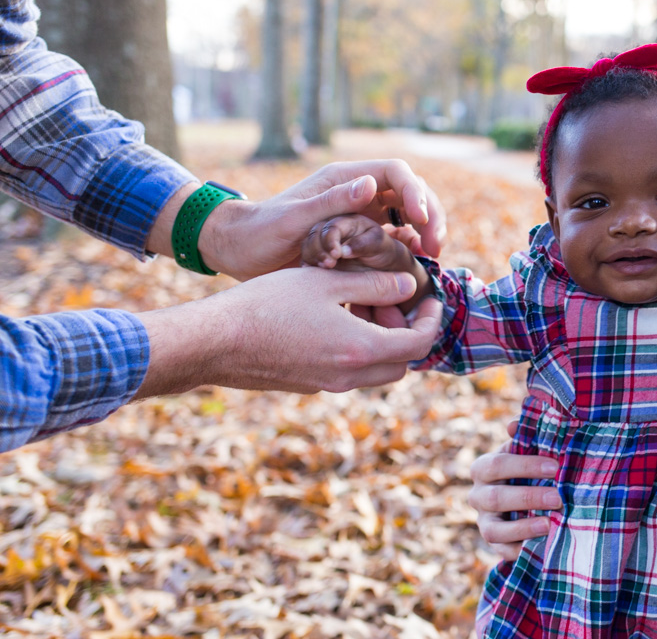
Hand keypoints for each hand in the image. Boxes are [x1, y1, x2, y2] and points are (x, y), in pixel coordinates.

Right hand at [136, 265, 443, 396]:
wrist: (214, 341)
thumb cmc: (268, 305)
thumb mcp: (326, 283)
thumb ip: (374, 285)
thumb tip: (407, 285)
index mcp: (360, 351)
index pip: (418, 344)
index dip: (431, 319)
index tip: (428, 297)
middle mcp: (348, 377)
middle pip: (401, 364)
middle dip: (408, 333)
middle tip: (394, 301)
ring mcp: (326, 384)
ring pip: (375, 371)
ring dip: (381, 341)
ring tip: (361, 304)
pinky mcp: (307, 384)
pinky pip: (348, 371)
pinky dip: (356, 348)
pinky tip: (334, 318)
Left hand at [193, 160, 446, 279]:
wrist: (239, 252)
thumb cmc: (259, 232)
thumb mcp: (294, 218)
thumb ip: (331, 202)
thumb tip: (372, 184)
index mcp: (344, 179)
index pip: (395, 172)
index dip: (415, 192)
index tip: (420, 221)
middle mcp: (358, 193)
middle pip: (410, 192)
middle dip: (429, 214)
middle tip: (435, 246)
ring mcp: (361, 214)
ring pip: (407, 214)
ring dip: (425, 231)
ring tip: (431, 256)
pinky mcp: (360, 238)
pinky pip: (394, 237)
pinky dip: (409, 247)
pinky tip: (414, 263)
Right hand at [468, 424, 561, 560]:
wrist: (522, 500)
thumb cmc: (527, 468)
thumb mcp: (525, 450)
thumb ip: (524, 436)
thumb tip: (514, 424)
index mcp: (483, 468)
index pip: (497, 465)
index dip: (525, 465)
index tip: (555, 466)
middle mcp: (478, 496)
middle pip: (496, 498)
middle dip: (528, 497)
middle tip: (558, 497)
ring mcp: (483, 522)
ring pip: (494, 529)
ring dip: (522, 527)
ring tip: (549, 525)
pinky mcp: (494, 545)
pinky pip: (502, 551)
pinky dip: (520, 550)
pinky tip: (541, 545)